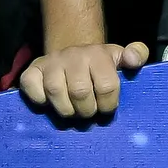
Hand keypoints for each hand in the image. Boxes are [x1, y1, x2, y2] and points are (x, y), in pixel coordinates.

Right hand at [18, 36, 154, 123]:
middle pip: (80, 92)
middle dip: (87, 110)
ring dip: (66, 110)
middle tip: (88, 113)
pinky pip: (32, 89)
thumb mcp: (122, 58)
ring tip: (73, 112)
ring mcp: (50, 62)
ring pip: (56, 92)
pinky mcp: (31, 70)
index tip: (106, 108)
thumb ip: (136, 55)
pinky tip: (50, 103)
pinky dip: (40, 101)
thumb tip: (134, 60)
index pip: (107, 86)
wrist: (73, 54)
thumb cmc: (101, 64)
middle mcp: (73, 55)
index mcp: (98, 54)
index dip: (108, 104)